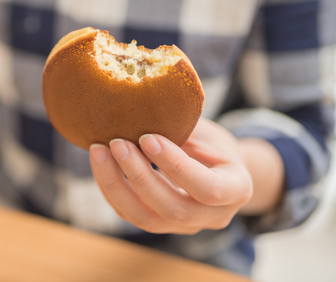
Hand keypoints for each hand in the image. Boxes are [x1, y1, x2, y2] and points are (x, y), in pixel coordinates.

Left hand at [89, 118, 252, 234]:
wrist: (216, 168)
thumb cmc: (212, 144)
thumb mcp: (208, 133)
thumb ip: (183, 129)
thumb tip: (140, 109)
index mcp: (236, 189)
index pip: (207, 188)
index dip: (175, 165)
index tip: (148, 137)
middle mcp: (213, 216)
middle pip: (173, 208)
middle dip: (139, 176)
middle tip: (117, 142)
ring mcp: (184, 226)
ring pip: (145, 218)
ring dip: (116, 184)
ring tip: (98, 150)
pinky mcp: (159, 224)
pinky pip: (129, 214)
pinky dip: (110, 188)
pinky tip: (100, 161)